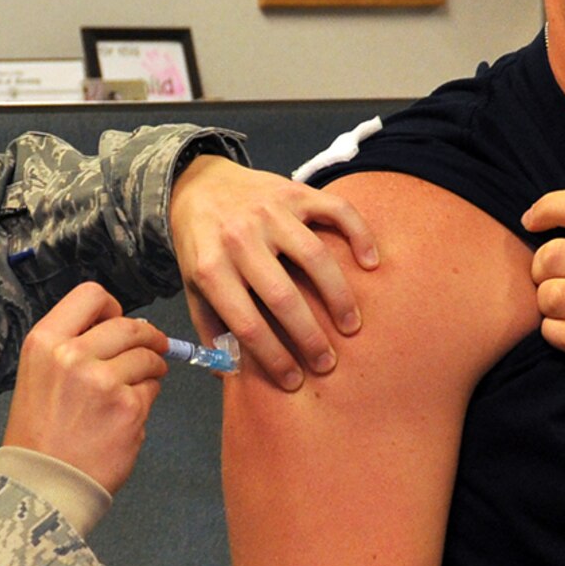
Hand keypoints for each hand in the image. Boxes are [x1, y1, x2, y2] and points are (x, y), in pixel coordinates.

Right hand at [2, 282, 166, 494]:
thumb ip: (72, 347)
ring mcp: (104, 381)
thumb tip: (120, 328)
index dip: (113, 308)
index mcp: (45, 342)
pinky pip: (153, 388)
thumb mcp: (38, 374)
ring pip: (147, 357)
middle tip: (153, 349)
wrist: (43, 484)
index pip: (91, 295)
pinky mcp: (129, 408)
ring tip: (140, 384)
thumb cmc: (40, 435)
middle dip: (147, 337)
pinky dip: (147, 397)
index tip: (119, 322)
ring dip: (152, 367)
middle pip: (129, 326)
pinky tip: (128, 413)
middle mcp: (73, 355)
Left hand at [167, 152, 378, 389]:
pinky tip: (371, 263)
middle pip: (283, 297)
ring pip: (315, 257)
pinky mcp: (295, 191)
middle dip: (310, 337)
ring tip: (351, 326)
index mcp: (211, 268)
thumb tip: (230, 373)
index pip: (247, 324)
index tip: (294, 380)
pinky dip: (359, 235)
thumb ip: (212, 328)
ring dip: (339, 297)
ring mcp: (270, 212)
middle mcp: (240, 238)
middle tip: (327, 363)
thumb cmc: (202, 246)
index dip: (273, 357)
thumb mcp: (193, 288)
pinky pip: (336, 211)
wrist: (198, 185)